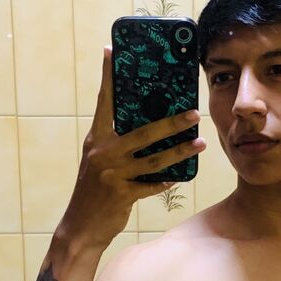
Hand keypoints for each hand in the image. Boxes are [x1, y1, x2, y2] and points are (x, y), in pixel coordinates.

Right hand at [57, 46, 205, 251]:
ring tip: (200, 144)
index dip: (107, 77)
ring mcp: (113, 174)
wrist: (81, 228)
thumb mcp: (98, 163)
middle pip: (143, 132)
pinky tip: (181, 175)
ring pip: (154, 159)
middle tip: (193, 114)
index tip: (111, 52)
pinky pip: (151, 185)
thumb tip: (145, 130)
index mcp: (95, 139)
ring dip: (180, 151)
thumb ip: (115, 145)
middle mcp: (103, 153)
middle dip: (171, 122)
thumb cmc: (93, 193)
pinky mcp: (122, 195)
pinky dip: (167, 180)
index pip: (103, 102)